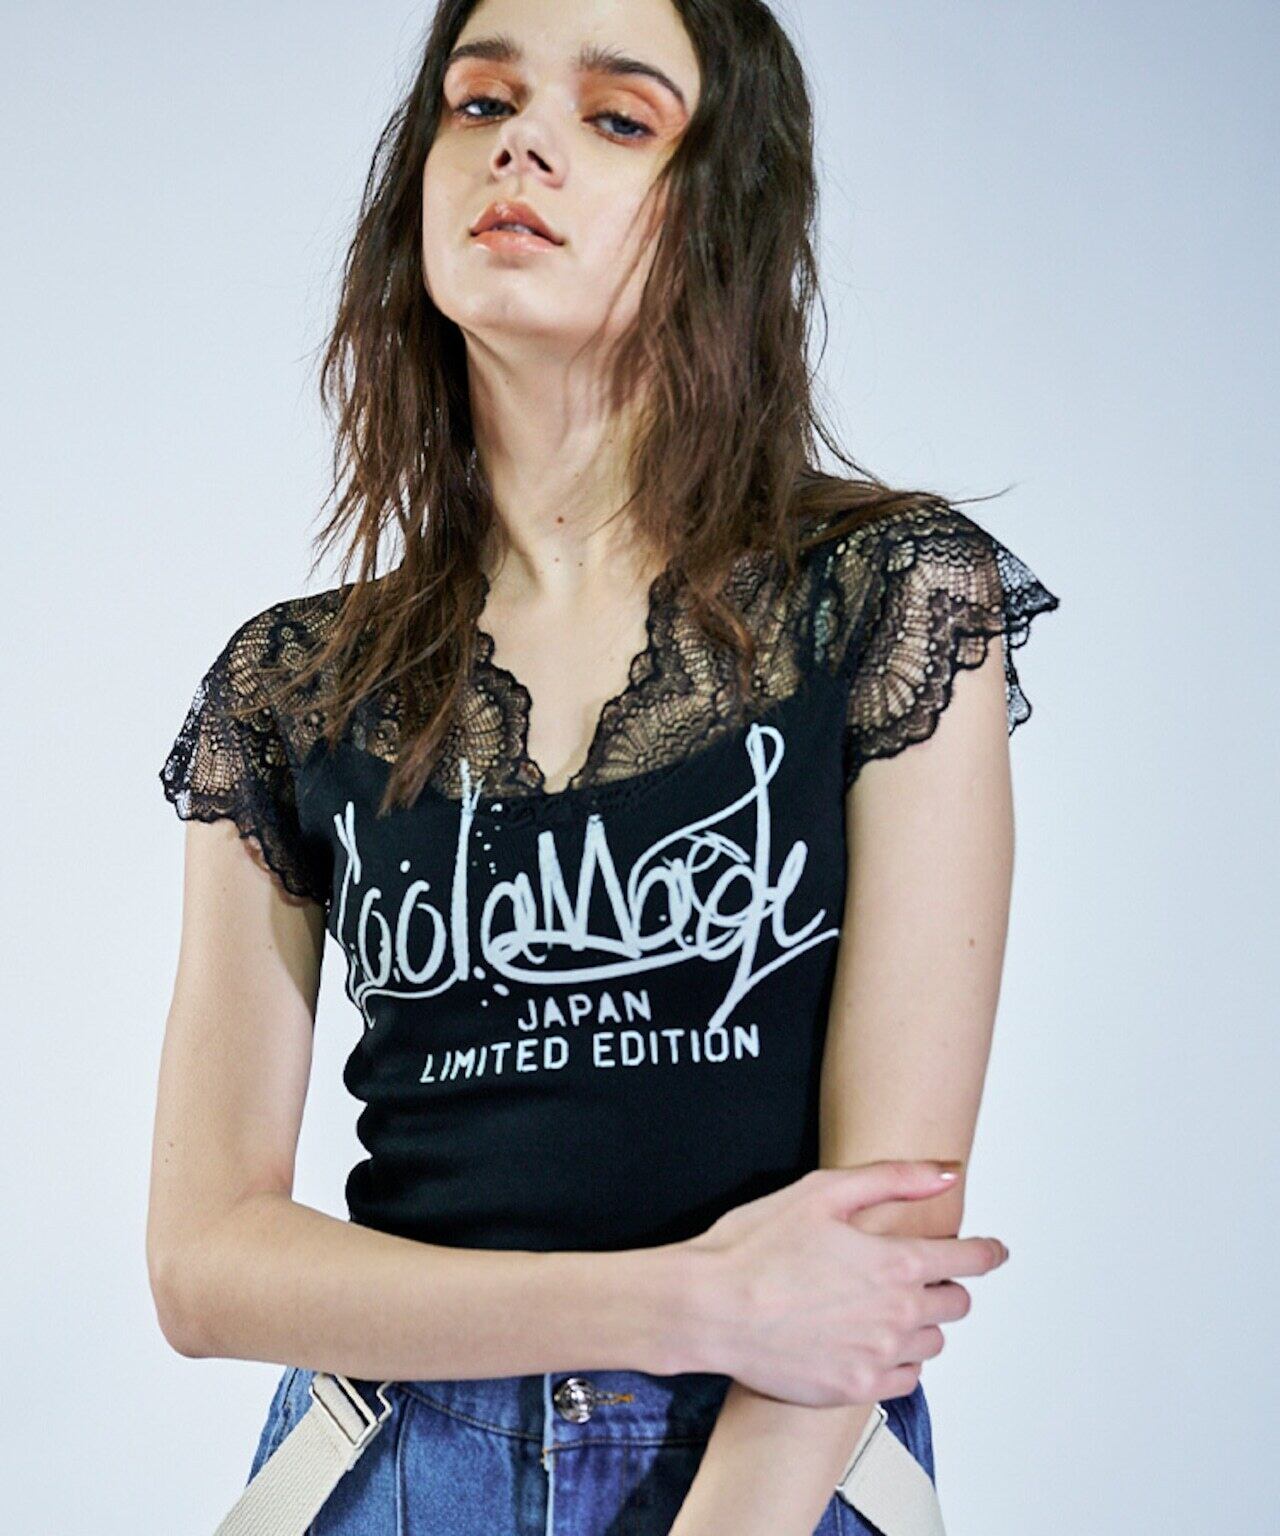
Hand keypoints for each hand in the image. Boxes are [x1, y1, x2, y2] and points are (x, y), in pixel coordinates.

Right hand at [682, 1160, 1008, 1406]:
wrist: (710, 1309)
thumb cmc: (755, 1247)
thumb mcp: (823, 1192)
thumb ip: (895, 1178)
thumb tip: (947, 1172)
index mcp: (895, 1263)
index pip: (967, 1260)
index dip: (986, 1252)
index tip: (993, 1251)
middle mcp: (898, 1316)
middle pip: (955, 1303)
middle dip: (945, 1284)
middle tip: (915, 1274)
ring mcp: (879, 1358)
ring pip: (932, 1343)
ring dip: (920, 1324)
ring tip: (883, 1308)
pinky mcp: (856, 1390)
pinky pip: (905, 1380)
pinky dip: (898, 1361)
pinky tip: (869, 1343)